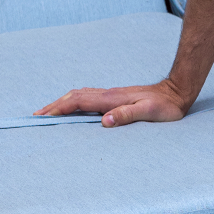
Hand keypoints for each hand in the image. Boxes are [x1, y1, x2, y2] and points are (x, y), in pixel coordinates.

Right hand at [35, 79, 189, 127]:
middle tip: (37, 116)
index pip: (78, 102)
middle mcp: (108, 94)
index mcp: (112, 99)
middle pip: (74, 96)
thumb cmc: (166, 106)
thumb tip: (104, 121)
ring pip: (80, 95)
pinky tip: (72, 108)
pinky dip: (73, 102)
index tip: (43, 116)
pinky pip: (88, 97)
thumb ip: (127, 115)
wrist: (177, 92)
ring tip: (48, 112)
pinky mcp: (116, 97)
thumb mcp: (149, 112)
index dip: (59, 109)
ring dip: (62, 102)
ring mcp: (112, 94)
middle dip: (54, 105)